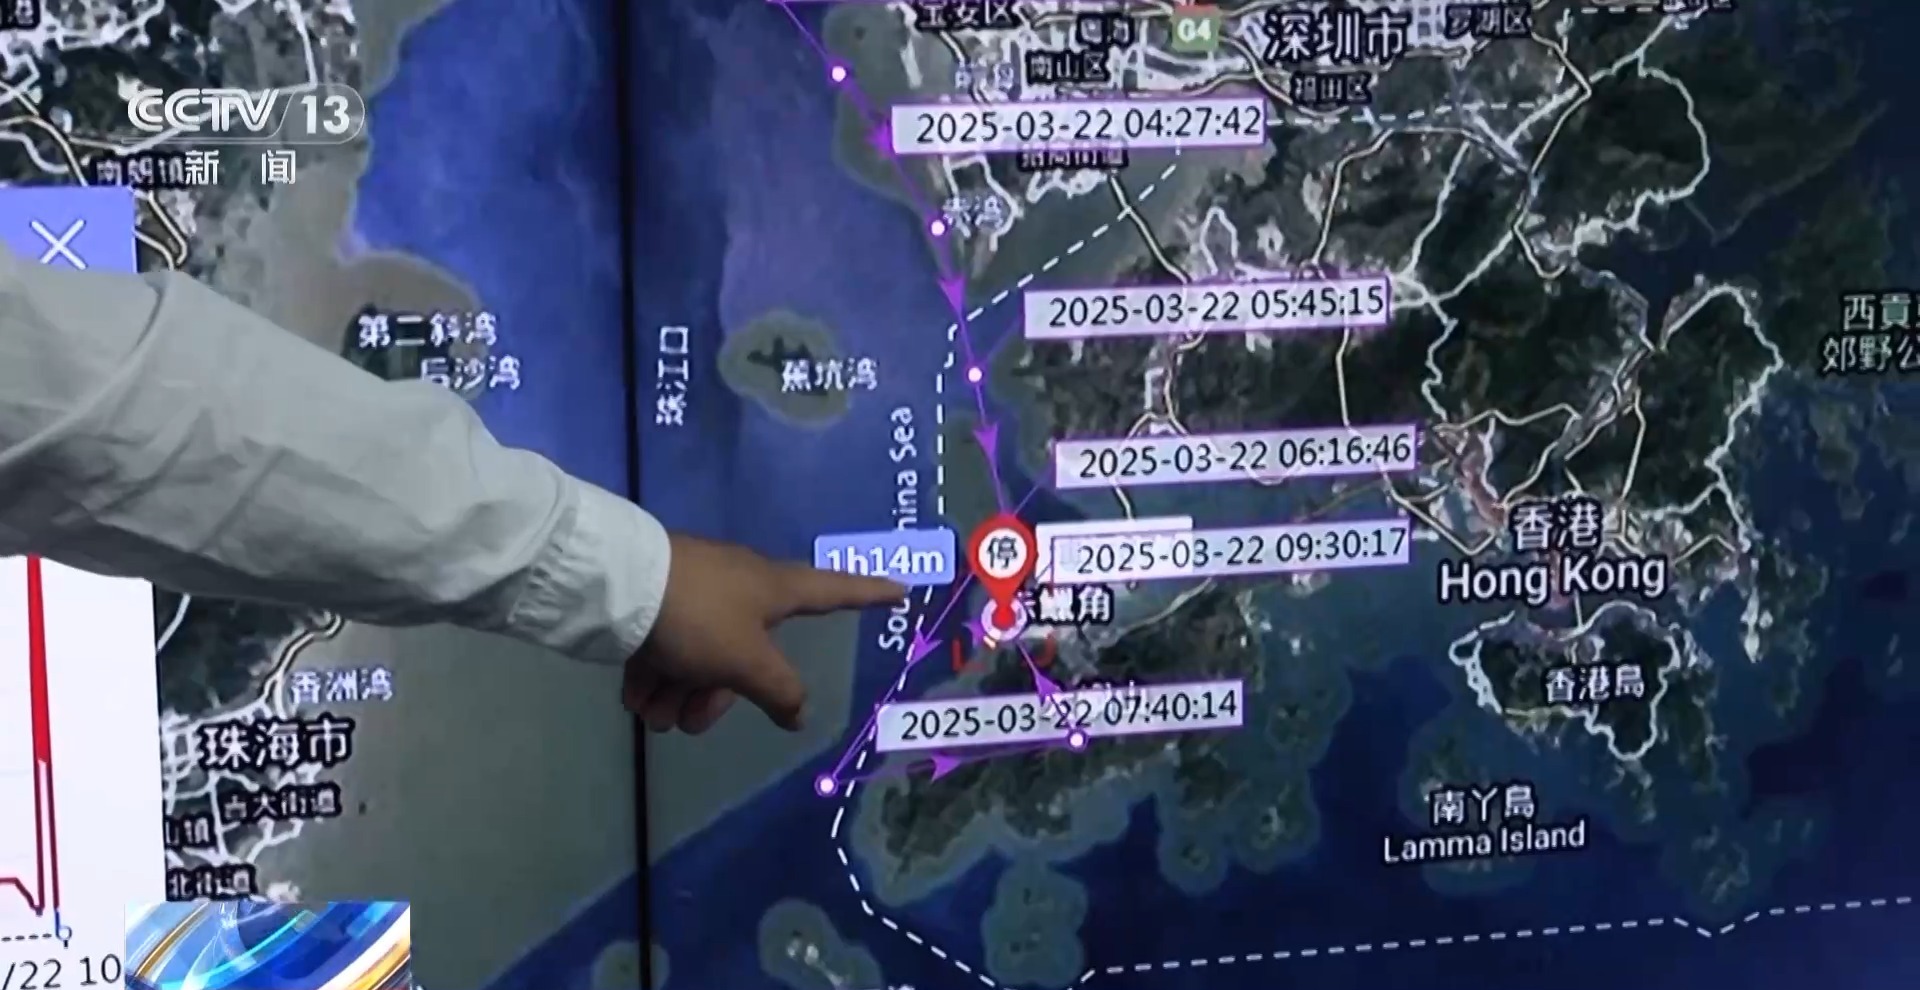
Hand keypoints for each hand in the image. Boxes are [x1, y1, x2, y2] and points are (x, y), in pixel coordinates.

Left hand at [624, 533, 904, 732]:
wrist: (618, 585)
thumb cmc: (698, 618)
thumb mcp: (746, 662)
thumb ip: (779, 690)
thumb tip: (799, 713)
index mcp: (775, 589)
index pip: (835, 591)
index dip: (869, 594)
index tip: (901, 589)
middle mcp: (741, 588)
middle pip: (746, 655)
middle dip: (715, 696)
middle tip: (689, 720)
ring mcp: (697, 593)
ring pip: (701, 658)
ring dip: (678, 694)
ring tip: (651, 713)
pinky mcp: (658, 601)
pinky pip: (668, 648)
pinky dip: (654, 676)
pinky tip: (634, 696)